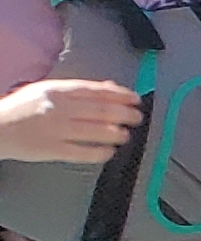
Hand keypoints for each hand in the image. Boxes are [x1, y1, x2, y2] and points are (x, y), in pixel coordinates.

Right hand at [0, 79, 141, 164]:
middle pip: (101, 111)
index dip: (121, 96)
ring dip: (117, 134)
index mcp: (57, 90)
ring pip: (97, 132)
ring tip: (125, 135)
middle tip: (137, 118)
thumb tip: (110, 88)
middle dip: (125, 114)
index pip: (97, 91)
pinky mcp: (53, 150)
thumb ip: (78, 90)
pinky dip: (101, 152)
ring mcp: (56, 130)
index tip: (135, 99)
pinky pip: (84, 153)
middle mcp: (59, 108)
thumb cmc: (23, 108)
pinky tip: (110, 151)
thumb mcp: (47, 90)